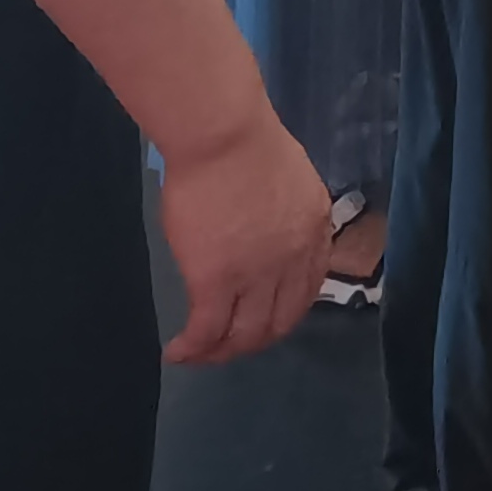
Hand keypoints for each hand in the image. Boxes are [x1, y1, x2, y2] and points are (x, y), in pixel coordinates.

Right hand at [155, 111, 330, 365]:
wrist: (223, 136)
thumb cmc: (247, 143)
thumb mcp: (291, 180)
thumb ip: (288, 214)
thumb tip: (271, 228)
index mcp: (315, 233)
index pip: (306, 292)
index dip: (282, 314)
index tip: (260, 320)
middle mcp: (294, 261)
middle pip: (278, 322)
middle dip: (252, 342)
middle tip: (226, 346)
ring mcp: (257, 275)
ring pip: (244, 334)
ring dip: (220, 353)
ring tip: (198, 355)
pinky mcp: (216, 281)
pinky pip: (206, 330)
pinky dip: (192, 348)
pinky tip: (176, 352)